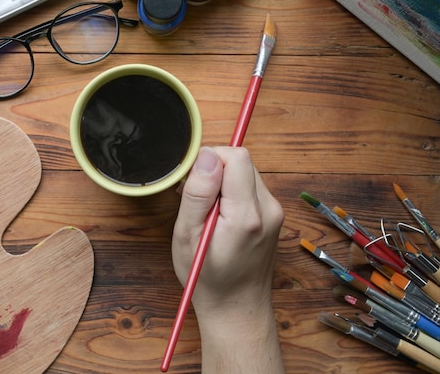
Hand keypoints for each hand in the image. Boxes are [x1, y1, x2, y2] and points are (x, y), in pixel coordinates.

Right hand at [172, 147, 284, 372]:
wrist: (237, 308)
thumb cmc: (206, 278)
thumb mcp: (187, 236)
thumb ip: (198, 193)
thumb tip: (207, 155)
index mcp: (246, 215)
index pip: (235, 157)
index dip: (208, 160)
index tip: (191, 184)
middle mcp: (269, 209)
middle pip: (242, 161)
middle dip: (214, 170)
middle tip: (195, 200)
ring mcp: (276, 212)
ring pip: (246, 171)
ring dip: (223, 181)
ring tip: (208, 212)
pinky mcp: (275, 214)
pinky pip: (251, 186)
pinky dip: (233, 192)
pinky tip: (221, 216)